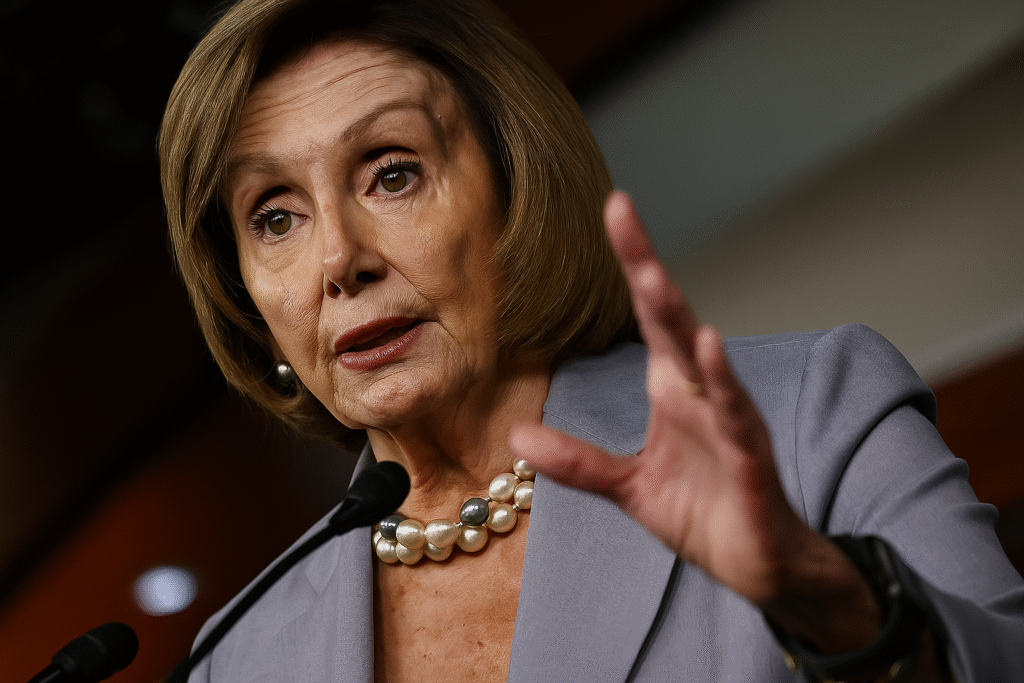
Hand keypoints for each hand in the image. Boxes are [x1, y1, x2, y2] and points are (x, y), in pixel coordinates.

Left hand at [511, 191, 819, 605]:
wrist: (755, 564)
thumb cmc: (702, 511)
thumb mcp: (626, 486)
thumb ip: (576, 460)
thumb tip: (518, 435)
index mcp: (673, 390)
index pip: (649, 317)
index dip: (634, 264)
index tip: (615, 210)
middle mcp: (701, 393)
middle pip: (672, 320)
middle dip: (647, 267)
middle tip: (621, 213)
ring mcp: (728, 422)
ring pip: (704, 361)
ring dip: (679, 319)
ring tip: (652, 278)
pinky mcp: (749, 459)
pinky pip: (735, 417)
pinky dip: (723, 384)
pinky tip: (709, 348)